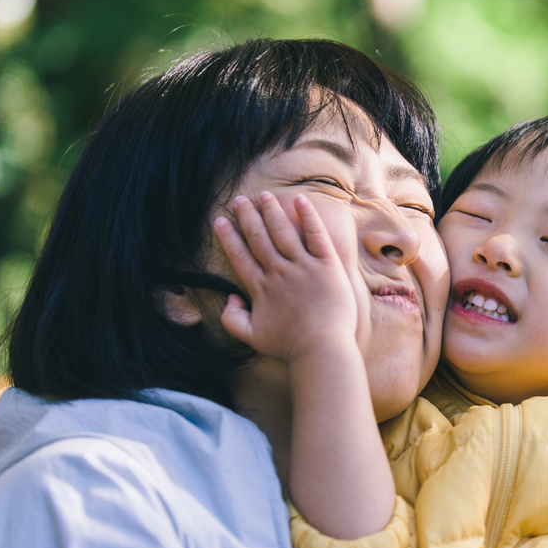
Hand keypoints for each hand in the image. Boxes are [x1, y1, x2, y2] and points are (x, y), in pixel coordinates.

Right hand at [213, 191, 370, 364]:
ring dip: (272, 211)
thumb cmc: (289, 347)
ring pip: (284, 232)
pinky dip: (308, 217)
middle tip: (239, 201)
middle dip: (247, 217)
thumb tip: (230, 297)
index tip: (219, 221)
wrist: (321, 350)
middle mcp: (279, 273)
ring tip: (265, 197)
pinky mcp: (327, 266)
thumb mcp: (252, 337)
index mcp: (261, 288)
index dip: (228, 237)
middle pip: (259, 238)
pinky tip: (300, 200)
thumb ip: (232, 318)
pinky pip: (316, 236)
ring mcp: (303, 268)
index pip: (240, 256)